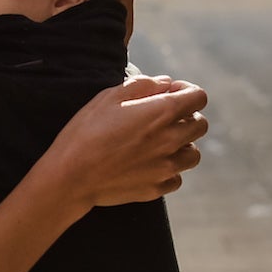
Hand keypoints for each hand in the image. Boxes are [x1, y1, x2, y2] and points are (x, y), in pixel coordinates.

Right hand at [41, 75, 208, 209]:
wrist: (71, 176)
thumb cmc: (86, 132)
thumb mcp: (109, 96)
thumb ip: (142, 85)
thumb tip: (164, 84)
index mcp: (161, 113)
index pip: (199, 97)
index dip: (186, 91)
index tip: (169, 94)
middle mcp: (171, 140)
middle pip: (201, 125)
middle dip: (187, 116)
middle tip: (163, 117)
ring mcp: (166, 167)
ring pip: (194, 154)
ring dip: (182, 145)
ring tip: (160, 143)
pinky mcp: (157, 187)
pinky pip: (177, 178)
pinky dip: (169, 170)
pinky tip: (150, 164)